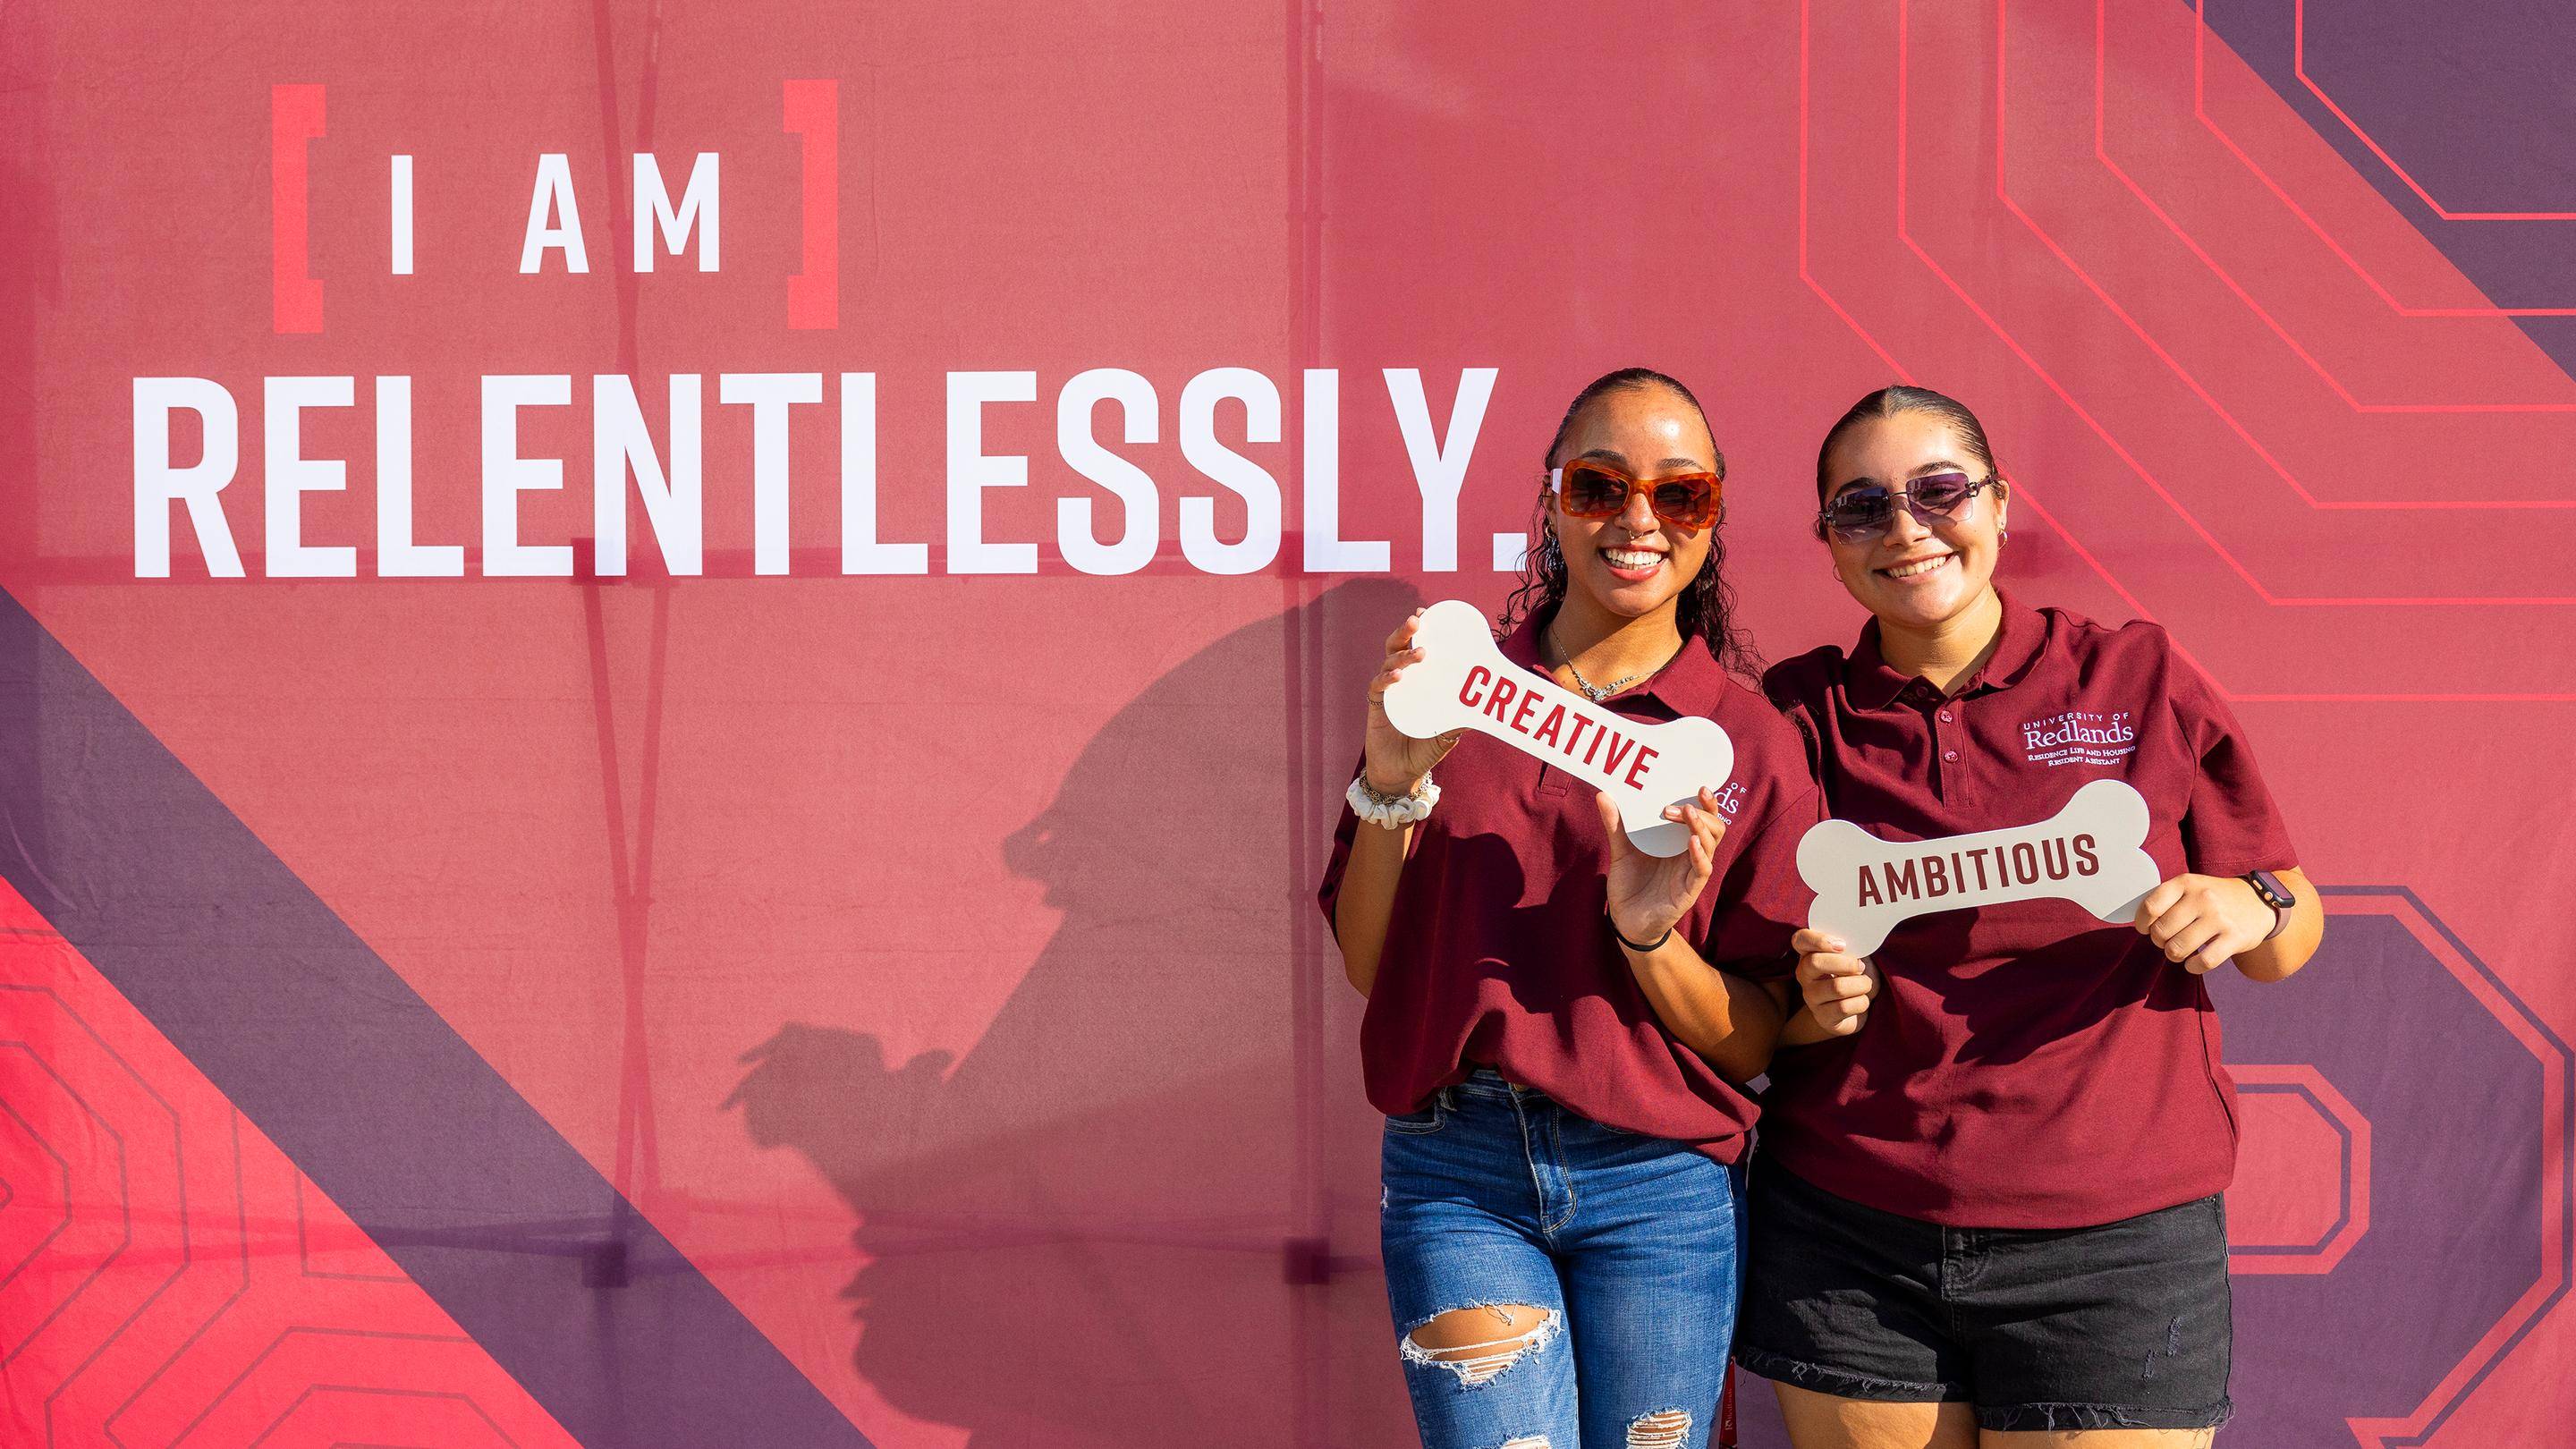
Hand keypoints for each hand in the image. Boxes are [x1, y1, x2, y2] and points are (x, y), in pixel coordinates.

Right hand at [1363, 609, 1464, 793]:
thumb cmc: (1424, 748)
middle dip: (1405, 631)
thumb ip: (1462, 717)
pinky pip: (1378, 687)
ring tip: (1419, 653)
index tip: (1427, 612)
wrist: (1402, 774)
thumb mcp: (1449, 731)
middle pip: (1397, 646)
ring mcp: (1387, 691)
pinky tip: (1398, 676)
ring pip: (1388, 662)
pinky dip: (1386, 679)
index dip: (1419, 630)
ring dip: (1402, 654)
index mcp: (1419, 680)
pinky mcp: (1376, 706)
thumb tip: (1487, 705)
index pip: (1416, 647)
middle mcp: (1401, 680)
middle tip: (1416, 620)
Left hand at [1595, 787, 1728, 947]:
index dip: (1705, 802)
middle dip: (1702, 811)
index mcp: (1678, 842)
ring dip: (1701, 827)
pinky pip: (1701, 870)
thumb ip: (1615, 824)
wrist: (1625, 921)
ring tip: (1687, 813)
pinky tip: (1690, 842)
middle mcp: (1690, 855)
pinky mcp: (1689, 891)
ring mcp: (1691, 873)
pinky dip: (1698, 854)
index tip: (1698, 785)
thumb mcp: (1621, 850)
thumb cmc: (1630, 884)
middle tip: (1682, 803)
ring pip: (1710, 845)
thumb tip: (1603, 794)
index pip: (1702, 816)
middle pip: (1714, 828)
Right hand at [1792, 928, 1878, 1036]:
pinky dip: (1861, 1002)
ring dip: (1861, 985)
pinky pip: (1845, 1007)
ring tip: (1865, 985)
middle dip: (1847, 964)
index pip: (1800, 939)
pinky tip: (1861, 1001)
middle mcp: (1804, 974)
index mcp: (1810, 954)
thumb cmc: (1855, 977)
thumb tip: (1861, 943)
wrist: (1858, 1008)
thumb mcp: (1855, 957)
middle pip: (1815, 962)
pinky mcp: (1822, 1017)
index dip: (1818, 940)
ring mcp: (1811, 997)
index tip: (1843, 945)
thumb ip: (1853, 947)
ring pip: (1837, 987)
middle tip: (1861, 967)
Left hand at [2133, 873, 2276, 975]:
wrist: (2259, 902)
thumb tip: (2140, 922)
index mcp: (2186, 882)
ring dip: (2174, 955)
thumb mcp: (2191, 886)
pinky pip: (2204, 961)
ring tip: (2179, 951)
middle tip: (2167, 940)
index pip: (2150, 907)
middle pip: (2161, 931)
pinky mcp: (2235, 938)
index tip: (2147, 929)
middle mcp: (2203, 898)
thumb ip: (2166, 899)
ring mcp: (2220, 918)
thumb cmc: (2214, 897)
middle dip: (2159, 942)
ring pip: (2179, 948)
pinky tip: (2194, 962)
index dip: (2143, 923)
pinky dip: (2193, 966)